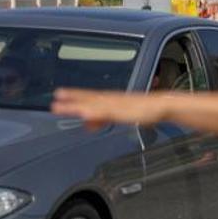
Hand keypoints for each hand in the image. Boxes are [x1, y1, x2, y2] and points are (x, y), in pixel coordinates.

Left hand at [52, 89, 167, 130]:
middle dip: (72, 98)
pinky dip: (95, 113)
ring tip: (63, 106)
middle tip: (56, 96)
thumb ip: (102, 119)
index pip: (89, 96)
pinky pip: (106, 112)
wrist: (161, 106)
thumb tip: (87, 124)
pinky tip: (84, 114)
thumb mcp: (119, 116)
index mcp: (110, 99)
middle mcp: (111, 100)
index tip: (59, 94)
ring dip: (77, 105)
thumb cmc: (143, 110)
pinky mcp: (122, 111)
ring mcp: (116, 105)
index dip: (74, 95)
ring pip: (93, 105)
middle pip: (88, 98)